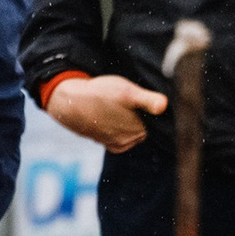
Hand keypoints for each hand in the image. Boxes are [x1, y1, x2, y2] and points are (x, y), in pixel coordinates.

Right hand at [47, 73, 167, 152]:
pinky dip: (116, 129)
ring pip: (130, 132)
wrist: (70, 102)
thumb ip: (148, 100)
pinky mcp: (104, 142)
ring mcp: (116, 143)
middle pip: (143, 128)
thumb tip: (164, 106)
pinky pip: (117, 137)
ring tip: (117, 108)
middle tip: (128, 103)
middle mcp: (130, 141)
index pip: (156, 123)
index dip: (150, 111)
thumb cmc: (100, 94)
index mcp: (140, 131)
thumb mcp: (127, 92)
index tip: (142, 101)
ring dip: (126, 123)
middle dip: (140, 118)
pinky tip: (110, 118)